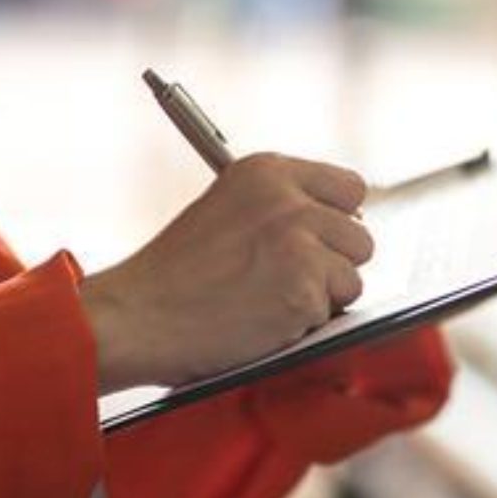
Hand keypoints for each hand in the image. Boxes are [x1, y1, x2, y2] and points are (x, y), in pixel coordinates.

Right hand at [83, 153, 373, 390]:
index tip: (320, 240)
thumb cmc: (173, 274)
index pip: (350, 188)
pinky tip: (260, 320)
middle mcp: (288, 200)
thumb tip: (338, 225)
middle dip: (332, 265)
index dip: (337, 221)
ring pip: (352, 279)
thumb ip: (280, 208)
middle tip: (285, 280)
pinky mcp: (303, 291)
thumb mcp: (226, 209)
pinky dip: (301, 326)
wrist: (137, 316)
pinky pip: (331, 315)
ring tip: (269, 300)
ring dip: (321, 298)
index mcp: (268, 171)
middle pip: (359, 237)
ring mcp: (299, 245)